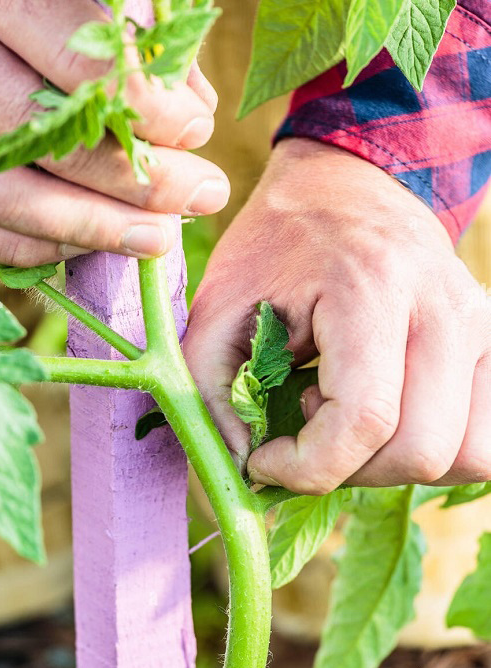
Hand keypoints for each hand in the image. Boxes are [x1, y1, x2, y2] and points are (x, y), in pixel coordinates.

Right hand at [0, 1, 228, 266]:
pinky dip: (47, 246)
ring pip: (8, 195)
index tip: (197, 129)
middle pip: (43, 133)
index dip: (145, 102)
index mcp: (3, 1)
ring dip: (96, 227)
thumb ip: (141, 44)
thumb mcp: (99, 8)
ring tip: (160, 238)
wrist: (2, 54)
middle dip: (135, 176)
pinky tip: (103, 243)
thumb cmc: (67, 26)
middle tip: (204, 194)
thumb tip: (193, 108)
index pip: (77, 56)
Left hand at [184, 138, 490, 490]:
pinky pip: (484, 442)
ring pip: (464, 457)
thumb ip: (213, 389)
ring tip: (347, 417)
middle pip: (420, 450)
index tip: (264, 460)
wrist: (347, 187)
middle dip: (348, 470)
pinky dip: (433, 454)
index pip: (364, 417)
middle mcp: (446, 307)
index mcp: (371, 287)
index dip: (307, 465)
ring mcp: (481, 327)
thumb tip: (243, 469)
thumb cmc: (279, 243)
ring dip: (393, 465)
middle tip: (304, 433)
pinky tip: (387, 418)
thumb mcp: (221, 304)